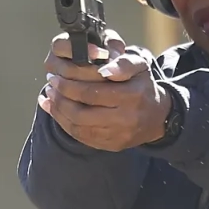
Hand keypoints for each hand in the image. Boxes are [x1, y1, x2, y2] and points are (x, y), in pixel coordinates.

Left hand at [37, 31, 169, 150]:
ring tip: (50, 97)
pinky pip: (82, 137)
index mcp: (131, 97)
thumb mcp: (139, 66)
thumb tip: (103, 70)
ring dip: (59, 112)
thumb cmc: (142, 86)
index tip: (55, 75)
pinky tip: (56, 111)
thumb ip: (123, 62)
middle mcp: (125, 119)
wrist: (158, 117)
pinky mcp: (112, 145)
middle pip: (81, 112)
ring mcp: (118, 136)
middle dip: (60, 98)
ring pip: (78, 127)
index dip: (68, 85)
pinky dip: (65, 124)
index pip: (90, 92)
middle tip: (50, 85)